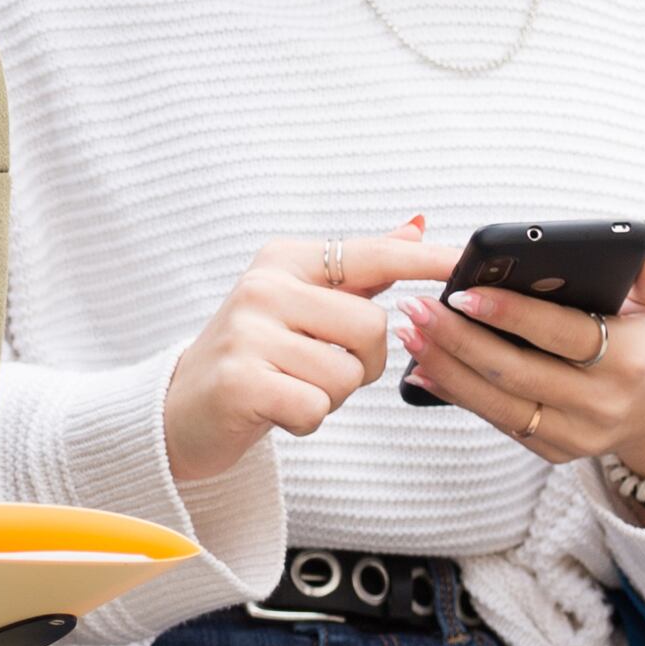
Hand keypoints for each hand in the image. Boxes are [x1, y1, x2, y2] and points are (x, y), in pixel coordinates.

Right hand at [164, 226, 450, 483]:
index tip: (466, 262)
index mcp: (285, 260)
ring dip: (331, 395)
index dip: (424, 261)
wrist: (178, 411)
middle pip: (372, 326)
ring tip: (292, 387)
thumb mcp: (301, 302)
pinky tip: (276, 410)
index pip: (371, 255)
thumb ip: (360, 269)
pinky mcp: (240, 381)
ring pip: (347, 373)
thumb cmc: (253, 356)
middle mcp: (264, 287)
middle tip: (321, 369)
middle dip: (363, 363)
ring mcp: (248, 333)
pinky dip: (306, 420)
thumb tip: (416, 225)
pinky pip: (316, 407)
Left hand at [397, 238, 644, 477]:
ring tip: (409, 333)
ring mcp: (575, 435)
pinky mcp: (553, 450)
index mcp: (629, 362)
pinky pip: (497, 421)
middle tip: (416, 307)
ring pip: (497, 403)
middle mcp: (600, 405)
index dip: (511, 315)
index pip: (561, 335)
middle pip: (516, 372)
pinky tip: (422, 368)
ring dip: (445, 368)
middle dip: (458, 340)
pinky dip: (456, 395)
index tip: (463, 293)